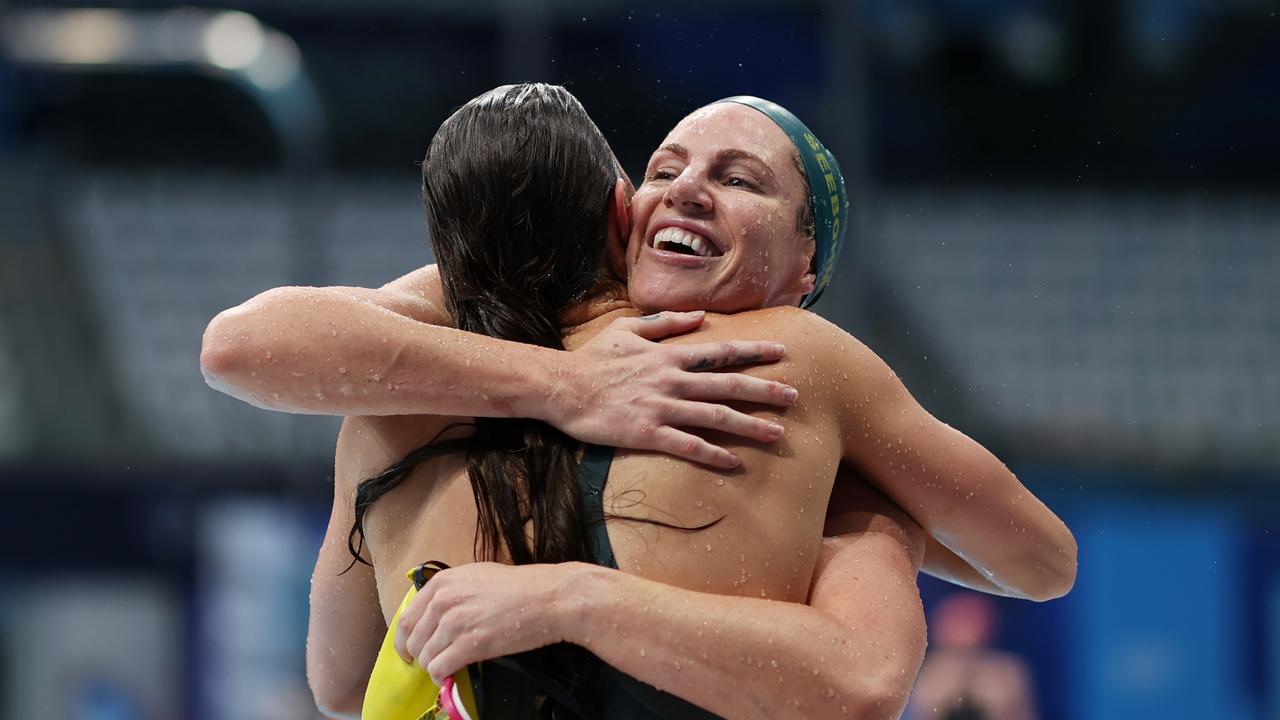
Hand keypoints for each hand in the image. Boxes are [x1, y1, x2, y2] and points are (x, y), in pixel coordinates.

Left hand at [394, 562, 579, 685]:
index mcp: (443, 583)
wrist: (549, 597)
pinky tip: (451, 676)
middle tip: (433, 662)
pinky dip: (442, 677)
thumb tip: (437, 614)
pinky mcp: (470, 645)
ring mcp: (455, 623)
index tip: (410, 649)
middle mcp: (444, 601)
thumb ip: (452, 592)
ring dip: (433, 667)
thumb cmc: (520, 587)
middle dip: (420, 656)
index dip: (405, 640)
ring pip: (425, 657)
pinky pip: (440, 669)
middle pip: (413, 640)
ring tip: (448, 668)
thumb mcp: (477, 576)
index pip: (407, 618)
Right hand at [550, 311, 796, 467]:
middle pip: (728, 385)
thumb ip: (665, 322)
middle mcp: (672, 380)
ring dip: (750, 425)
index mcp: (668, 355)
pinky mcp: (648, 433)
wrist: (560, 387)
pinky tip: (734, 463)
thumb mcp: (627, 330)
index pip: (721, 351)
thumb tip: (698, 316)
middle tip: (795, 396)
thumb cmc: (592, 359)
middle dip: (765, 391)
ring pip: (716, 416)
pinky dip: (713, 454)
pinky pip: (687, 446)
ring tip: (778, 434)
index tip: (782, 352)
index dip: (754, 352)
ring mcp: (662, 407)